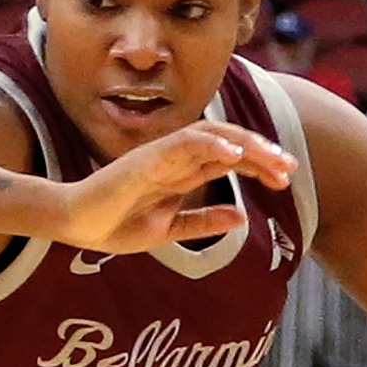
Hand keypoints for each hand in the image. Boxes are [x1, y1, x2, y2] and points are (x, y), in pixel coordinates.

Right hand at [51, 121, 295, 253]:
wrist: (77, 226)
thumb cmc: (115, 224)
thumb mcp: (169, 229)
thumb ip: (203, 222)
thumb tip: (242, 217)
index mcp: (184, 173)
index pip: (230, 159)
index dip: (260, 164)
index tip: (286, 178)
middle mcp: (177, 158)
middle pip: (228, 143)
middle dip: (262, 152)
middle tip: (290, 167)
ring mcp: (163, 155)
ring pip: (212, 136)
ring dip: (244, 145)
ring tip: (271, 158)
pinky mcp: (147, 158)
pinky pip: (183, 143)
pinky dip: (210, 144)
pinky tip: (234, 155)